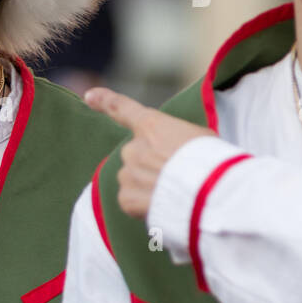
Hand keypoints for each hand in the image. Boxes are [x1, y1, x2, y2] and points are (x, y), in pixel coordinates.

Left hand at [83, 87, 214, 218]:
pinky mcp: (126, 198)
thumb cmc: (212, 162)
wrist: (208, 191)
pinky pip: (131, 201)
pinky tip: (164, 205)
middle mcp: (133, 147)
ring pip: (133, 180)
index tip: (89, 96)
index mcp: (151, 125)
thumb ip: (177, 139)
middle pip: (136, 156)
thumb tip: (176, 153)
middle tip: (175, 178)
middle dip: (150, 167)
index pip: (122, 108)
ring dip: (148, 187)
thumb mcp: (199, 136)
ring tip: (174, 194)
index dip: (104, 101)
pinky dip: (144, 206)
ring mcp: (127, 173)